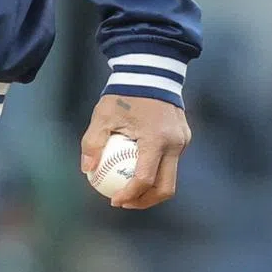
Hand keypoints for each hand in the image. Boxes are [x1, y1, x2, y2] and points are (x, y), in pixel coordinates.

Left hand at [80, 94, 190, 208]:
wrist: (150, 68)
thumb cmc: (124, 92)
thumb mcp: (103, 115)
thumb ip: (93, 142)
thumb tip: (87, 170)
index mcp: (156, 140)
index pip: (145, 179)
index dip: (129, 195)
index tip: (114, 200)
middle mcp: (175, 144)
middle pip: (166, 187)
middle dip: (145, 201)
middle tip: (125, 203)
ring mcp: (183, 141)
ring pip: (171, 176)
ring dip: (152, 188)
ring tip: (130, 190)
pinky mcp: (184, 136)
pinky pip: (172, 161)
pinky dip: (156, 171)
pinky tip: (137, 168)